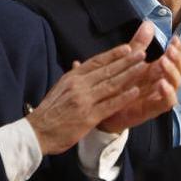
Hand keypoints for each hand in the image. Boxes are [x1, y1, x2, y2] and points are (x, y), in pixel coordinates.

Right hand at [28, 45, 147, 154]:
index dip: (113, 54)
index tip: (127, 48)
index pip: (96, 62)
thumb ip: (73, 77)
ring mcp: (84, 100)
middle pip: (107, 70)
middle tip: (142, 53)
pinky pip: (110, 104)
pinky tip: (135, 91)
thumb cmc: (49, 111)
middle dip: (127, 61)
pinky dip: (124, 97)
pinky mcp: (88, 116)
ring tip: (143, 67)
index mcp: (72, 77)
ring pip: (111, 84)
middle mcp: (79, 85)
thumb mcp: (60, 88)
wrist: (36, 132)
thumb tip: (79, 64)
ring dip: (129, 75)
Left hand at [98, 22, 180, 132]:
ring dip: (172, 73)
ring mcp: (158, 96)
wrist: (101, 109)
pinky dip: (167, 94)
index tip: (175, 39)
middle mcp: (161, 82)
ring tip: (164, 62)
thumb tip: (148, 23)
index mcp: (156, 70)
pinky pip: (166, 103)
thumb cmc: (116, 85)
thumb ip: (138, 44)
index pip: (174, 58)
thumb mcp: (127, 61)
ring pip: (175, 85)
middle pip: (179, 71)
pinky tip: (162, 84)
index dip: (178, 49)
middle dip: (177, 59)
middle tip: (170, 50)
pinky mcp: (152, 110)